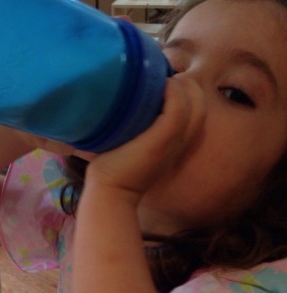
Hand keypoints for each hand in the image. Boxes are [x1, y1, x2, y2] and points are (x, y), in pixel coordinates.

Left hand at [85, 77, 205, 201]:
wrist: (110, 191)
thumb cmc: (115, 168)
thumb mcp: (133, 146)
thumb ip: (138, 129)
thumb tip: (121, 106)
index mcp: (177, 142)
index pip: (197, 109)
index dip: (185, 92)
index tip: (160, 87)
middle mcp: (181, 141)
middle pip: (200, 102)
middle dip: (185, 85)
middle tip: (158, 82)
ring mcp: (175, 140)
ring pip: (195, 100)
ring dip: (179, 85)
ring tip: (157, 83)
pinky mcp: (163, 138)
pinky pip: (179, 106)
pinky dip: (172, 91)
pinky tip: (156, 87)